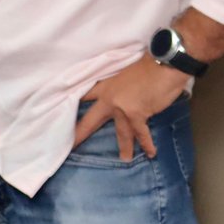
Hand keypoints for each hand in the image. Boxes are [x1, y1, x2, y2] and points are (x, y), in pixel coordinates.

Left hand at [73, 54, 189, 159]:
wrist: (163, 65)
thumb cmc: (148, 68)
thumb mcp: (126, 75)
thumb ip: (120, 87)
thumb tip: (123, 97)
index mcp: (105, 86)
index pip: (84, 96)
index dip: (73, 104)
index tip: (61, 113)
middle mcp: (109, 98)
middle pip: (91, 119)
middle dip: (81, 133)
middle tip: (72, 146)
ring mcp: (121, 107)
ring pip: (120, 132)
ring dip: (125, 147)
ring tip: (124, 159)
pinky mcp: (136, 114)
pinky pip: (141, 134)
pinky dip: (147, 144)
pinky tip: (151, 153)